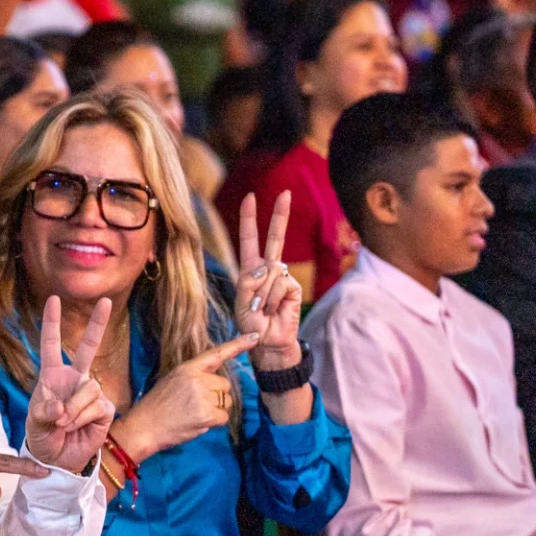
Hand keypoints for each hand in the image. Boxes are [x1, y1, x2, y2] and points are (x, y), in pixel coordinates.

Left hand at [25, 295, 115, 473]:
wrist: (58, 460)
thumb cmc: (43, 437)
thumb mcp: (35, 424)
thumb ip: (44, 412)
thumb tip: (60, 407)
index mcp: (52, 376)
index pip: (51, 345)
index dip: (52, 323)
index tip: (54, 300)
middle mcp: (74, 379)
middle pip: (88, 347)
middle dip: (98, 324)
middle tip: (106, 301)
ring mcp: (91, 392)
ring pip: (88, 388)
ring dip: (73, 409)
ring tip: (64, 424)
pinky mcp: (104, 408)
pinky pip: (96, 407)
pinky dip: (82, 418)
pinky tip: (78, 427)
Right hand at [116, 334, 258, 460]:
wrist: (143, 427)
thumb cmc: (156, 406)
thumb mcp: (172, 381)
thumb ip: (194, 377)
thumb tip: (215, 383)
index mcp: (188, 368)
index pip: (216, 354)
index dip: (237, 345)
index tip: (255, 337)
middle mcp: (197, 379)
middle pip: (224, 385)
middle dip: (216, 396)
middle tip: (195, 405)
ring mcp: (203, 396)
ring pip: (226, 402)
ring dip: (215, 410)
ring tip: (193, 414)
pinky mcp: (207, 414)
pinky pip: (223, 417)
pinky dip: (214, 423)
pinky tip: (197, 423)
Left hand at [233, 192, 302, 368]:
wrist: (268, 342)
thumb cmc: (251, 324)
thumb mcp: (241, 303)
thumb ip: (249, 282)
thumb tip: (268, 266)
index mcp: (250, 269)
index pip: (250, 239)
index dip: (249, 218)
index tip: (251, 197)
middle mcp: (268, 269)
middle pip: (275, 238)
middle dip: (280, 215)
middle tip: (287, 192)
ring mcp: (282, 276)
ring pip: (271, 271)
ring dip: (263, 293)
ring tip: (262, 309)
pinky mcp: (294, 287)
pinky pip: (281, 283)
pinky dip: (274, 297)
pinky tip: (274, 308)